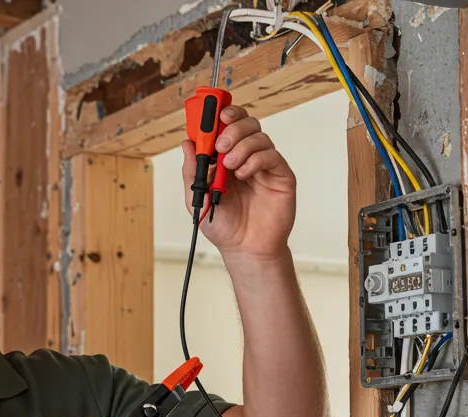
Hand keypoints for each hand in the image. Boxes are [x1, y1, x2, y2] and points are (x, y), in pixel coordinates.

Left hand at [179, 105, 297, 262]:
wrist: (244, 249)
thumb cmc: (222, 225)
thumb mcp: (197, 197)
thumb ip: (191, 170)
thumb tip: (187, 143)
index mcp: (225, 158)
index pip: (227, 126)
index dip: (222, 115)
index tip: (213, 115)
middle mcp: (246, 156)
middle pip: (246, 123)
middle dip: (232, 128)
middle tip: (221, 145)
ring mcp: (264, 165)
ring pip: (259, 136)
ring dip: (242, 146)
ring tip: (230, 167)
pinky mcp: (280, 176)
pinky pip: (271, 155)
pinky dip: (255, 159)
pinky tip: (244, 173)